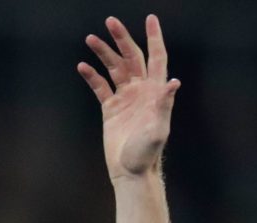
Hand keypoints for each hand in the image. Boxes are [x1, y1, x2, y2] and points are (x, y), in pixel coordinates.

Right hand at [77, 15, 180, 181]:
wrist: (130, 171)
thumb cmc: (147, 153)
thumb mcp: (158, 129)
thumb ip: (164, 104)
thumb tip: (174, 82)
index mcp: (154, 92)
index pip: (156, 58)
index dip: (154, 38)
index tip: (151, 18)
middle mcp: (141, 91)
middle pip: (132, 57)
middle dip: (122, 38)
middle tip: (110, 21)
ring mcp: (125, 98)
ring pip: (114, 68)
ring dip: (104, 53)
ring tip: (90, 39)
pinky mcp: (111, 108)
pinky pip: (100, 86)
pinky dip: (92, 76)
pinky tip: (82, 67)